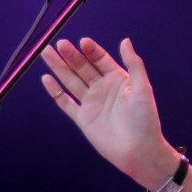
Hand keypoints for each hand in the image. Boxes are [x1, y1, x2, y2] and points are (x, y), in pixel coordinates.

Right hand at [41, 37, 175, 184]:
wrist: (139, 150)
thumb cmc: (145, 119)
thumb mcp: (142, 88)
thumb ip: (134, 64)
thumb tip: (125, 40)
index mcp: (117, 79)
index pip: (101, 59)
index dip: (91, 50)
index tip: (82, 41)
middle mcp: (102, 88)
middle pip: (82, 68)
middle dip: (71, 55)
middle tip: (59, 43)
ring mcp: (91, 103)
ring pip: (71, 81)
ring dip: (59, 67)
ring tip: (46, 53)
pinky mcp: (82, 118)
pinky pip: (66, 103)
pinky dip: (56, 92)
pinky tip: (46, 79)